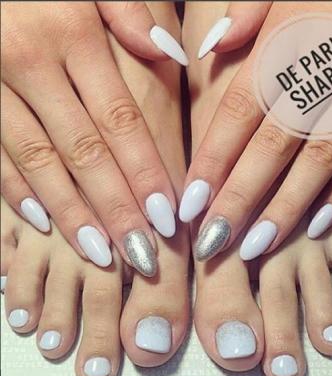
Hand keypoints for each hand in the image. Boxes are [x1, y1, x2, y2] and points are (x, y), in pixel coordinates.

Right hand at [1, 2, 179, 274]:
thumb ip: (128, 14)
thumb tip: (171, 55)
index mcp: (71, 33)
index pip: (120, 120)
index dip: (144, 172)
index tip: (167, 216)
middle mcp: (31, 63)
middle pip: (84, 152)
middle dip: (116, 208)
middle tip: (142, 253)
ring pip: (39, 162)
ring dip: (72, 213)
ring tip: (101, 254)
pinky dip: (17, 190)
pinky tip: (42, 223)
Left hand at [180, 1, 331, 260]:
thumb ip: (250, 12)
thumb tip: (211, 49)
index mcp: (289, 39)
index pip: (238, 113)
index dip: (212, 162)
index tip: (190, 204)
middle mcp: (326, 71)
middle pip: (273, 147)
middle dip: (241, 199)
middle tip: (213, 242)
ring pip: (321, 160)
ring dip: (287, 208)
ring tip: (256, 247)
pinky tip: (319, 224)